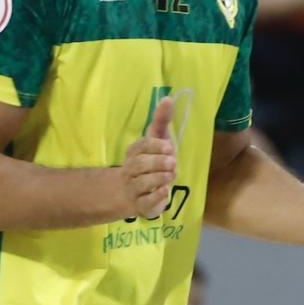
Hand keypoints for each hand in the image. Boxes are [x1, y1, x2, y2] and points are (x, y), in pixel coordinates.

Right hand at [118, 97, 176, 219]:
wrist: (131, 192)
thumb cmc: (151, 161)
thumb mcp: (157, 140)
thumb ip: (161, 120)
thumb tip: (167, 98)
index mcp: (134, 153)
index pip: (140, 147)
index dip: (155, 146)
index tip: (170, 146)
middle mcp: (131, 170)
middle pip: (139, 165)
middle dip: (157, 162)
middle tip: (172, 161)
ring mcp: (134, 189)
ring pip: (142, 184)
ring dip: (158, 178)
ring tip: (171, 174)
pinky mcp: (141, 206)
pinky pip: (146, 203)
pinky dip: (156, 197)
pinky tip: (165, 191)